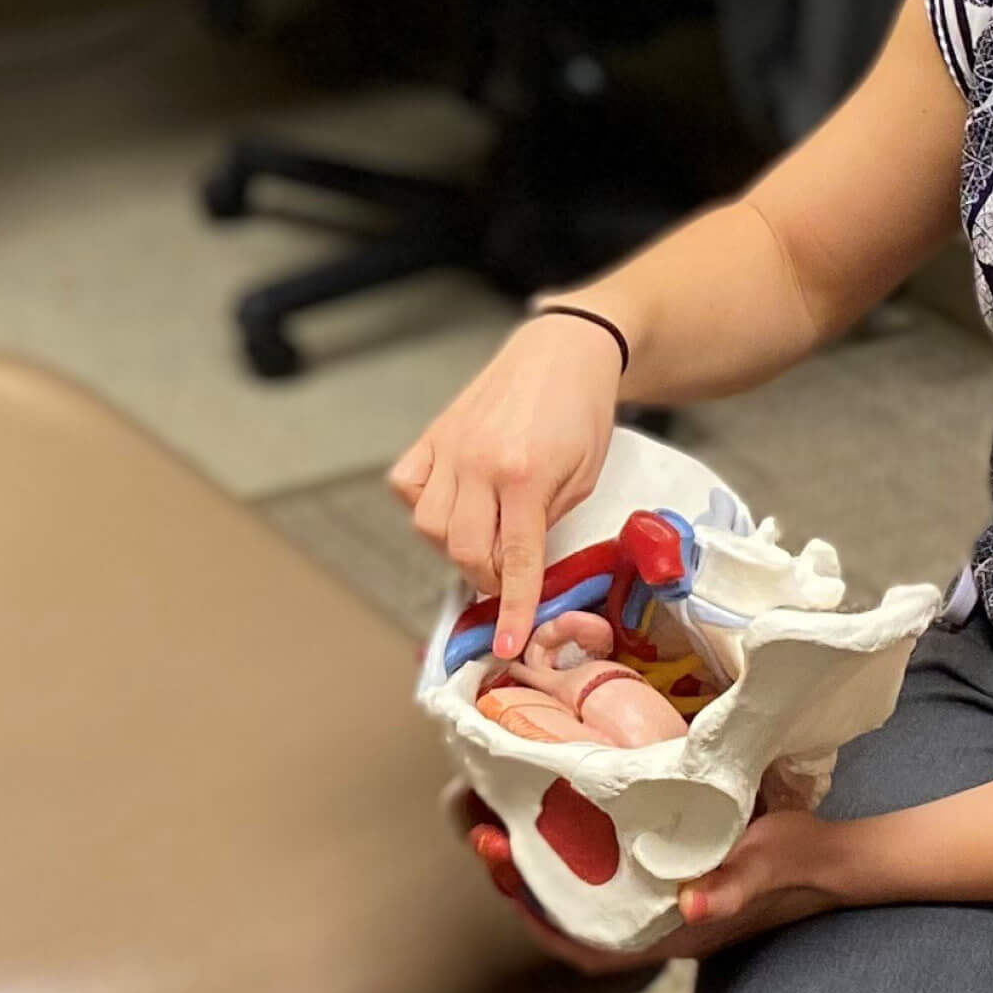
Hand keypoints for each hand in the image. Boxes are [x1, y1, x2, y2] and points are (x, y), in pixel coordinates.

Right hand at [389, 312, 627, 656]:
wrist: (564, 349)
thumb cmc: (583, 411)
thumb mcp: (586, 477)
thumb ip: (549, 523)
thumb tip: (520, 567)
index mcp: (526, 476)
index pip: (512, 560)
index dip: (510, 608)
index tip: (506, 644)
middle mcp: (479, 463)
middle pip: (462, 550)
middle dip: (484, 579)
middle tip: (503, 579)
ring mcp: (451, 446)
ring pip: (427, 526)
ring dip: (452, 548)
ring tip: (480, 542)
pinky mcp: (434, 433)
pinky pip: (406, 485)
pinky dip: (420, 506)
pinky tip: (449, 506)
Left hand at [451, 787, 856, 974]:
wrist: (834, 859)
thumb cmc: (799, 860)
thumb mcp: (766, 863)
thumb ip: (733, 884)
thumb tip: (692, 903)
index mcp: (671, 931)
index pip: (586, 946)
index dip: (538, 921)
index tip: (504, 878)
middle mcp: (655, 923)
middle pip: (571, 917)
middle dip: (523, 882)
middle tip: (488, 833)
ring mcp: (658, 900)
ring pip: (583, 895)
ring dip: (543, 863)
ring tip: (507, 819)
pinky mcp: (667, 875)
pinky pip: (606, 874)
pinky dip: (575, 852)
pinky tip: (559, 816)